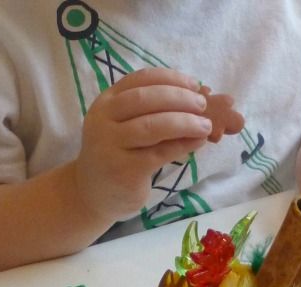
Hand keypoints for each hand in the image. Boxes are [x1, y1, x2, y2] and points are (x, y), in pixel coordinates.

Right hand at [74, 67, 211, 220]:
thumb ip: (150, 112)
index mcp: (106, 102)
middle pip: (146, 99)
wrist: (94, 194)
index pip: (140, 80)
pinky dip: (183, 145)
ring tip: (206, 125)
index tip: (194, 84)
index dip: (170, 79)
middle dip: (180, 98)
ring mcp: (112, 145)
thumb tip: (194, 99)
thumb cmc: (118, 155)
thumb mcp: (125, 127)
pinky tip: (198, 142)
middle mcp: (104, 120)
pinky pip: (160, 153)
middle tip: (202, 105)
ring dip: (185, 122)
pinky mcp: (125, 169)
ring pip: (153, 126)